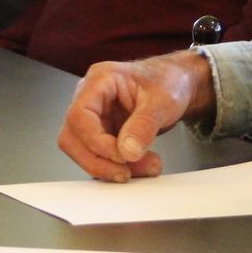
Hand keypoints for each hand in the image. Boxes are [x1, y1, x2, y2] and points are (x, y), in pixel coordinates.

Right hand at [56, 51, 214, 182]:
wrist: (179, 83)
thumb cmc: (169, 80)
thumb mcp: (164, 100)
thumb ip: (145, 125)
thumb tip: (127, 151)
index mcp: (100, 80)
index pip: (79, 115)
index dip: (96, 141)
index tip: (121, 156)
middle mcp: (91, 98)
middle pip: (72, 138)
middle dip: (98, 161)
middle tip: (126, 173)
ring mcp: (95, 117)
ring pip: (83, 151)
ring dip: (109, 167)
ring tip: (145, 168)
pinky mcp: (103, 133)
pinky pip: (99, 156)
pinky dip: (117, 167)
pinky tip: (140, 166)